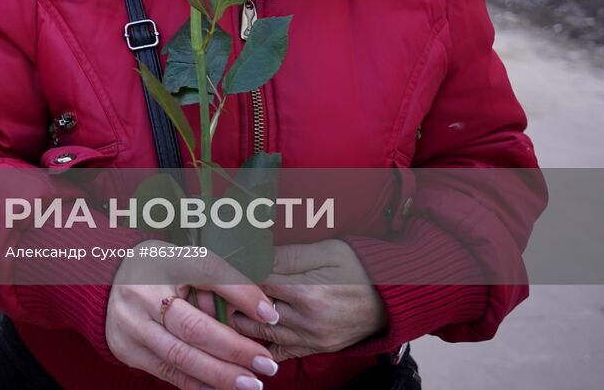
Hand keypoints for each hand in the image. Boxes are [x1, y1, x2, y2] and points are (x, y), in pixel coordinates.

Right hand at [106, 241, 281, 389]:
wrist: (103, 282)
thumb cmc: (158, 270)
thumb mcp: (185, 263)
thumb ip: (217, 284)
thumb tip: (259, 313)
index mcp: (162, 261)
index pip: (207, 272)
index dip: (241, 294)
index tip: (271, 315)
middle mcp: (142, 292)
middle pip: (193, 327)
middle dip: (234, 349)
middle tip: (265, 364)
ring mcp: (130, 323)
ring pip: (181, 356)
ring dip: (220, 375)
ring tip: (251, 384)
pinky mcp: (126, 349)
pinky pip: (167, 372)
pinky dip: (197, 383)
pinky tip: (221, 388)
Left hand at [229, 240, 387, 360]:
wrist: (395, 297)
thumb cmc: (361, 266)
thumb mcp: (327, 250)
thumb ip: (288, 255)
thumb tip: (253, 254)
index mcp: (307, 291)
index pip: (256, 283)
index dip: (234, 274)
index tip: (214, 267)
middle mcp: (307, 320)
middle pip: (253, 311)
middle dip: (230, 300)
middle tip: (207, 289)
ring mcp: (312, 338)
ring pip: (262, 334)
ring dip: (238, 322)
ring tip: (219, 308)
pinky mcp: (318, 348)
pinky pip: (281, 353)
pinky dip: (261, 346)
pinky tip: (244, 337)